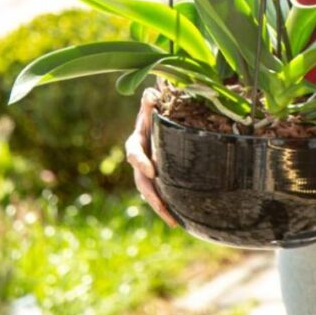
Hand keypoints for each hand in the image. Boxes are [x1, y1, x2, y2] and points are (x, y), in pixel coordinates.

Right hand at [124, 87, 176, 226]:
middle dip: (151, 194)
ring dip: (160, 207)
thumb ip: (150, 101)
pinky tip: (180, 221)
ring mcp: (147, 173)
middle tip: (161, 205)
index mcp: (136, 142)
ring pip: (150, 193)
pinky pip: (161, 195)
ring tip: (173, 221)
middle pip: (141, 180)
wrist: (157, 122)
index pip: (134, 153)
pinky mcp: (157, 180)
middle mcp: (140, 160)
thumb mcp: (151, 105)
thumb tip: (150, 93)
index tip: (152, 171)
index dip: (141, 162)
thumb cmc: (155, 112)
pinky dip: (168, 208)